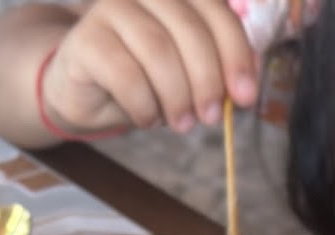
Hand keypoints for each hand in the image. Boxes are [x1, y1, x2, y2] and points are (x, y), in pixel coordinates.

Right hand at [41, 0, 258, 134]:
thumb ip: (221, 68)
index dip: (236, 54)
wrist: (92, 91)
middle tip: (210, 117)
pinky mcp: (86, 38)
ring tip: (180, 123)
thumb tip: (249, 79)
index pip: (216, 11)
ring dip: (176, 97)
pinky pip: (125, 75)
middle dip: (207, 81)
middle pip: (189, 30)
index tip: (246, 97)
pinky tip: (145, 117)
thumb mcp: (192, 75)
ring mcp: (110, 9)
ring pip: (158, 50)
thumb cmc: (149, 79)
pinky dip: (144, 106)